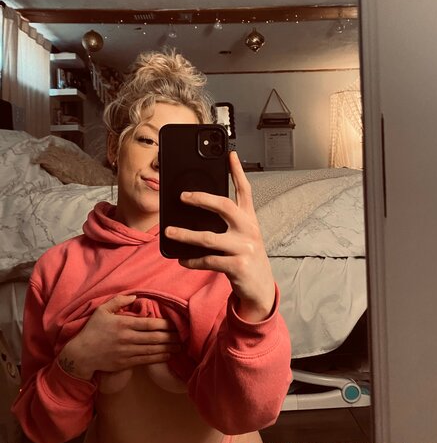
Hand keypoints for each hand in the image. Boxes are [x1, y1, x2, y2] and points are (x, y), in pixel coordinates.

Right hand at [58, 294, 180, 380]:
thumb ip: (118, 301)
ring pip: (152, 350)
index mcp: (124, 324)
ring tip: (180, 346)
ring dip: (168, 348)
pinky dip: (158, 358)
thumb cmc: (92, 330)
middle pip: (155, 337)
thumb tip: (134, 295)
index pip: (149, 324)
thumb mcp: (102, 311)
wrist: (81, 355)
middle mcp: (128, 338)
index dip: (165, 324)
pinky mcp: (126, 363)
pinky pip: (146, 360)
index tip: (175, 324)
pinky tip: (167, 355)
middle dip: (171, 337)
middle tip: (183, 335)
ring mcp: (127, 352)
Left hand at [165, 151, 275, 321]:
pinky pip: (208, 260)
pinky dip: (192, 260)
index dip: (237, 171)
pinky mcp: (237, 266)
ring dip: (185, 234)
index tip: (229, 154)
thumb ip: (227, 222)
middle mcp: (249, 229)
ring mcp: (245, 248)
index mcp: (249, 219)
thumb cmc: (246, 257)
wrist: (260, 289)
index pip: (245, 190)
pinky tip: (182, 259)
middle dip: (201, 198)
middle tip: (182, 196)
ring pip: (209, 237)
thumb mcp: (242, 236)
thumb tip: (196, 210)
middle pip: (224, 206)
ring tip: (169, 231)